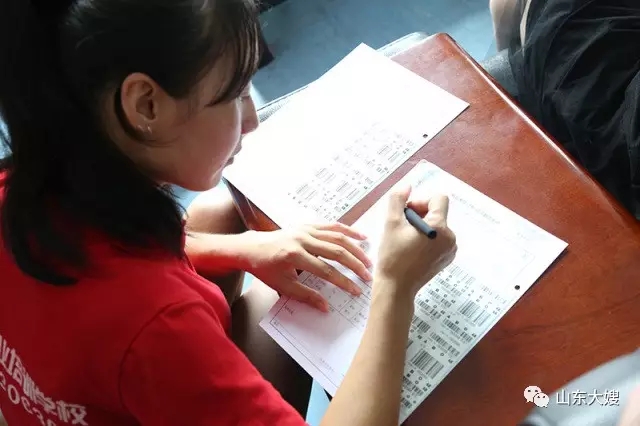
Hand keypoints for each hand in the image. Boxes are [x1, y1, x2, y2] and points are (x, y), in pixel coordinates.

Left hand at [240, 223, 372, 310]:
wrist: (251, 248)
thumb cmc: (266, 269)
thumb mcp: (282, 286)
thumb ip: (306, 296)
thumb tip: (326, 307)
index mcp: (294, 255)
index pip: (325, 270)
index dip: (343, 282)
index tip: (356, 290)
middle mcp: (302, 239)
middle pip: (336, 251)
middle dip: (354, 265)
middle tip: (367, 276)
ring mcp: (306, 230)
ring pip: (337, 236)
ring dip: (355, 248)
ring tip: (368, 260)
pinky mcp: (308, 225)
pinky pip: (331, 226)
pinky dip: (347, 230)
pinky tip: (360, 237)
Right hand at [374, 183, 456, 298]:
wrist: (396, 288)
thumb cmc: (392, 257)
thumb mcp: (391, 224)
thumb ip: (398, 200)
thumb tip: (406, 186)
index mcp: (439, 227)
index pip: (438, 199)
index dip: (421, 201)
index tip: (407, 212)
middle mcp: (450, 237)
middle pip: (437, 212)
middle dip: (419, 214)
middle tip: (402, 227)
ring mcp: (450, 250)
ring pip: (437, 226)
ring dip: (422, 227)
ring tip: (405, 239)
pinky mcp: (446, 259)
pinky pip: (439, 239)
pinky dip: (426, 239)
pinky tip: (412, 249)